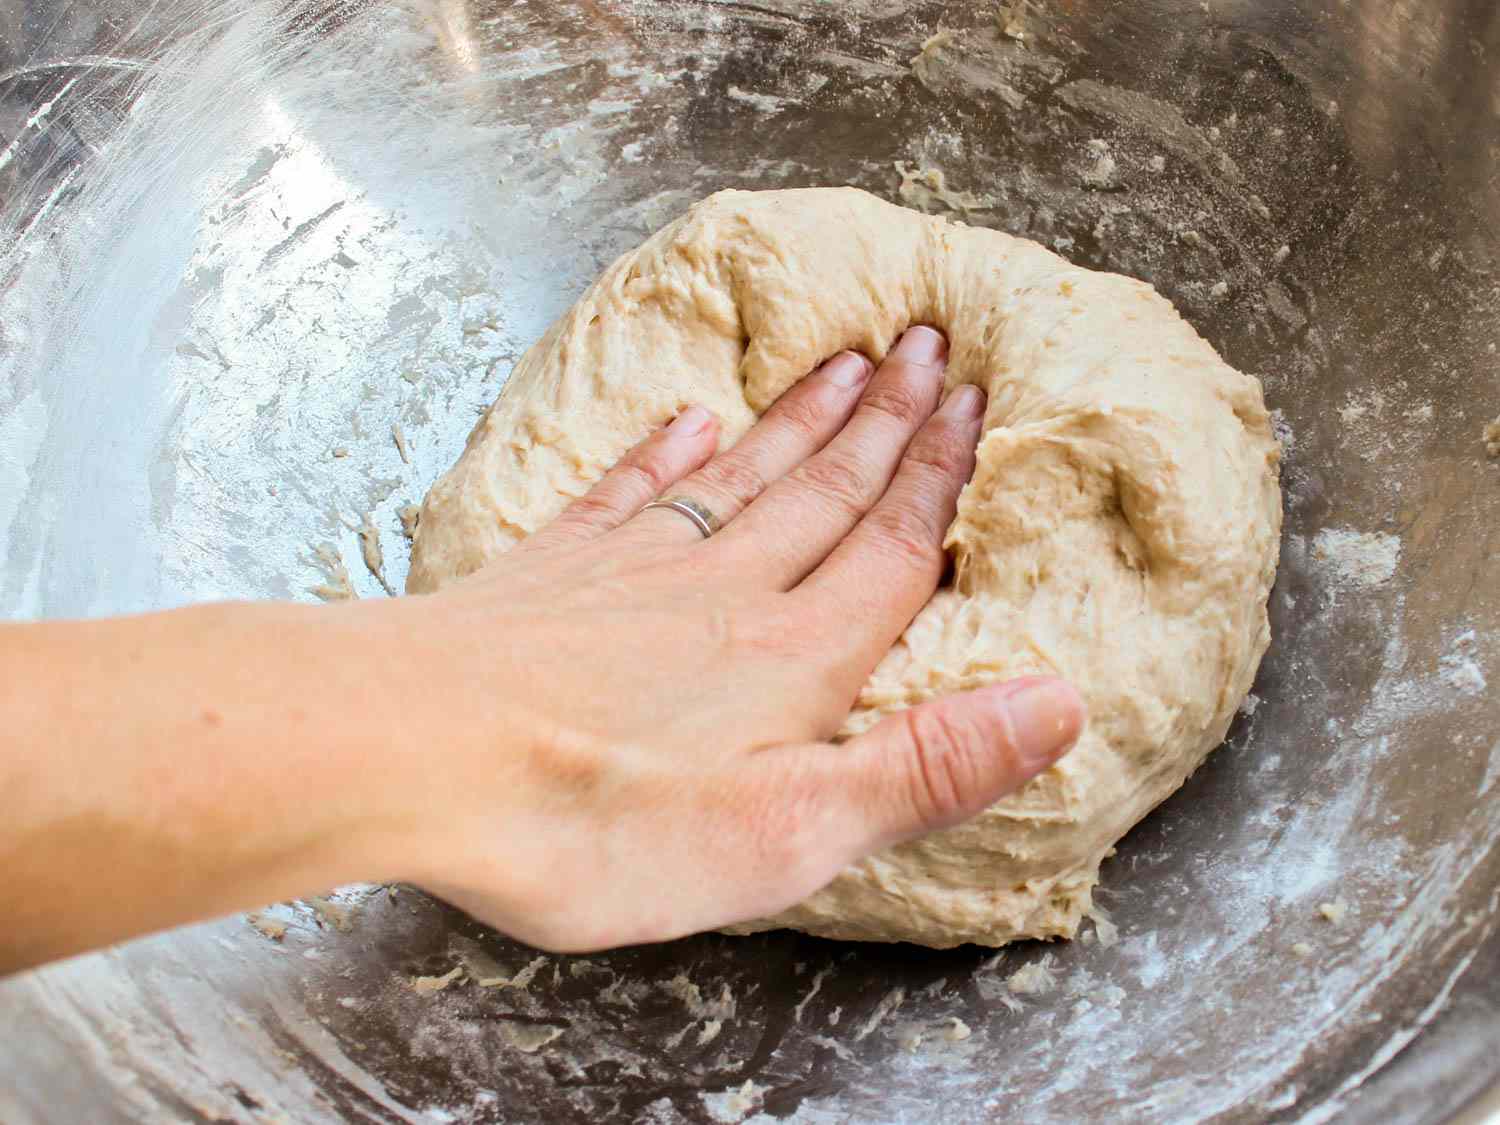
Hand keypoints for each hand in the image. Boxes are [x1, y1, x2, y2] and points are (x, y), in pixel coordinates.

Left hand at [374, 326, 1085, 950]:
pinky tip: (687, 418)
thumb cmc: (595, 817)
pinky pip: (627, 493)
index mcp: (792, 658)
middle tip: (929, 346)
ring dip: (800, 421)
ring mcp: (631, 574)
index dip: (941, 478)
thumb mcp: (787, 831)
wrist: (406, 757)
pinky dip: (663, 451)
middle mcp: (723, 593)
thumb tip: (1061, 703)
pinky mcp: (552, 577)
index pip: (891, 549)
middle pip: (824, 491)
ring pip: (739, 477)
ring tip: (846, 362)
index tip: (978, 404)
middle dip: (886, 422)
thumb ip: (924, 767)